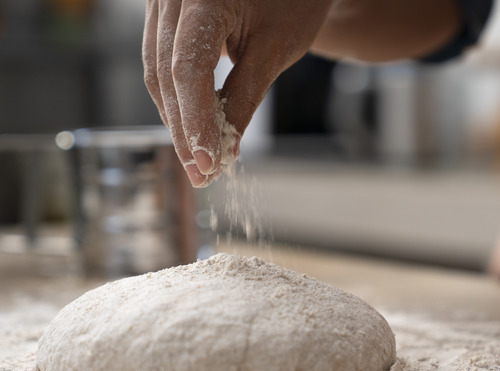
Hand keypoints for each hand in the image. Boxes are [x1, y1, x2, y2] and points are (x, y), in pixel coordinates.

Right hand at [143, 0, 332, 186]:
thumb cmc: (293, 2)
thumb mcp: (275, 50)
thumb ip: (245, 97)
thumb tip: (225, 149)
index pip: (187, 69)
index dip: (195, 121)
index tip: (208, 163)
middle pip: (164, 73)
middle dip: (183, 130)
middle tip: (201, 174)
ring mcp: (162, 2)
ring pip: (157, 71)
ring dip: (177, 119)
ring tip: (198, 161)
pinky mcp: (165, 14)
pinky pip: (162, 61)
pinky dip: (178, 98)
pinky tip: (193, 130)